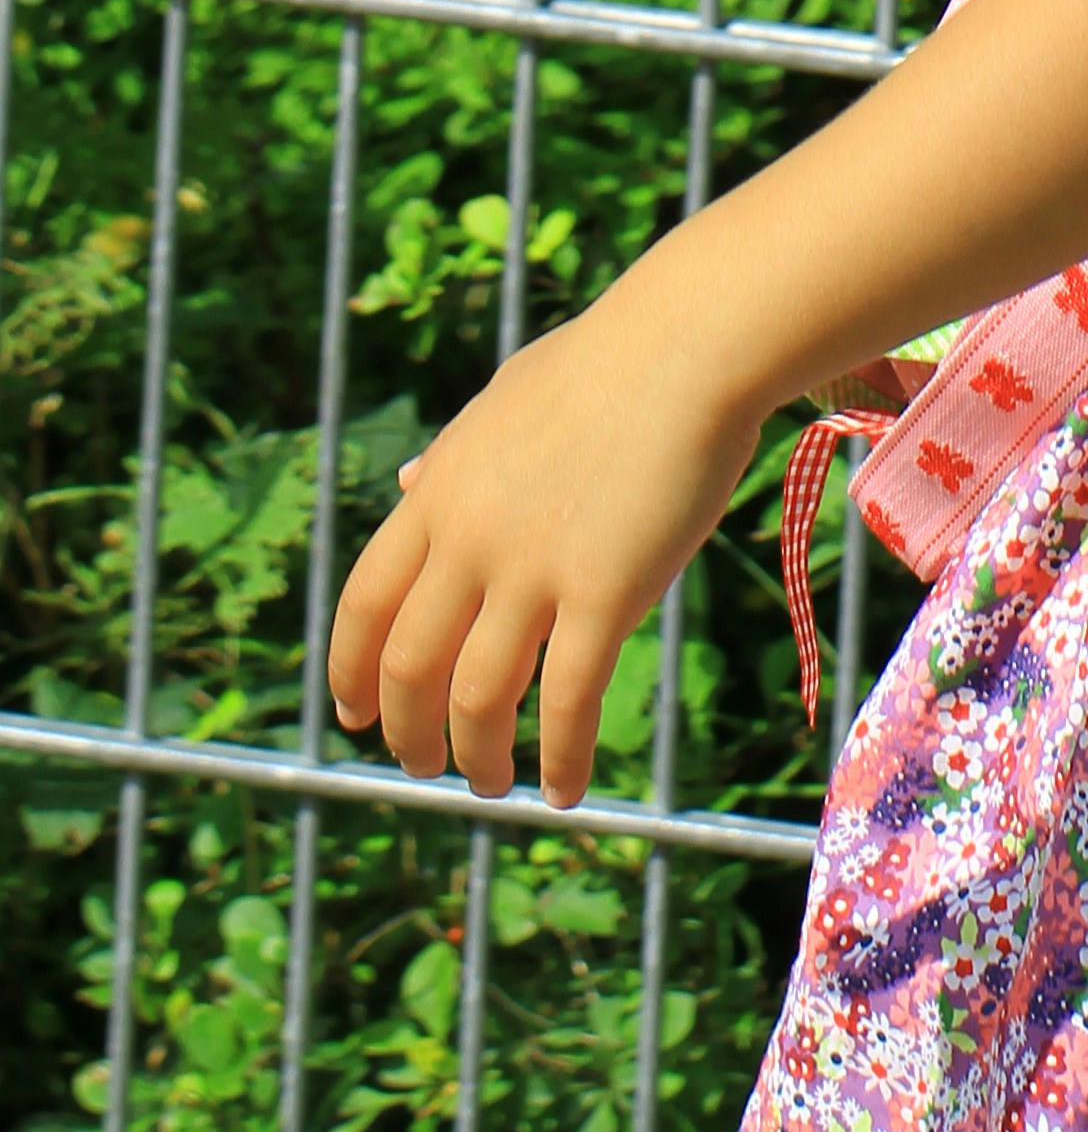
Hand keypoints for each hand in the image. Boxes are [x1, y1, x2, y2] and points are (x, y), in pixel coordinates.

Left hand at [327, 285, 764, 804]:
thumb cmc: (608, 361)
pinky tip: (567, 790)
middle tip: (424, 764)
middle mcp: (470, 537)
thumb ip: (453, 454)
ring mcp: (534, 566)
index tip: (355, 717)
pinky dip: (561, 758)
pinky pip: (568, 701)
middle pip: (410, 666)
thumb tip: (408, 482)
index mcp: (440, 490)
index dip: (351, 671)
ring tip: (492, 782)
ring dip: (478, 758)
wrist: (691, 340)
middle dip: (409, 733)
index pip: (364, 604)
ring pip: (478, 698)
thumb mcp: (504, 400)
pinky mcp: (605, 590)